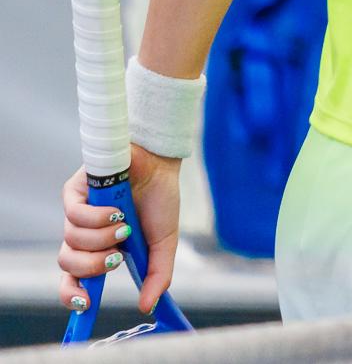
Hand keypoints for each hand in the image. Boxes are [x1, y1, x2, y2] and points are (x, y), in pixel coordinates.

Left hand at [59, 146, 180, 312]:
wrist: (161, 165)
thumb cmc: (160, 201)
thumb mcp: (164, 244)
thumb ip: (158, 275)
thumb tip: (148, 306)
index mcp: (101, 249)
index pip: (74, 278)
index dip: (73, 293)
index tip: (87, 302)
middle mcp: (85, 234)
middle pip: (67, 263)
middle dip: (93, 266)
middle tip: (116, 257)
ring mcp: (78, 213)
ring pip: (72, 241)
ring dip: (102, 238)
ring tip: (124, 225)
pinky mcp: (75, 193)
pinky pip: (74, 216)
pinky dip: (97, 219)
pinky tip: (116, 212)